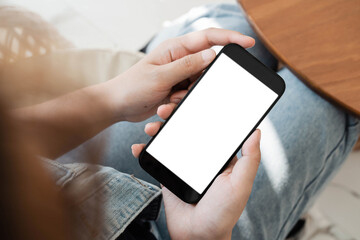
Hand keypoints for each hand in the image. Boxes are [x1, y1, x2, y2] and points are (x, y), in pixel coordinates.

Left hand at [105, 28, 253, 121]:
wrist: (118, 105)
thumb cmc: (132, 87)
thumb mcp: (160, 77)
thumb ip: (186, 66)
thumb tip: (211, 55)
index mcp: (175, 49)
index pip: (208, 38)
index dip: (230, 38)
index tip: (248, 43)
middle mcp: (179, 59)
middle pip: (207, 64)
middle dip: (204, 79)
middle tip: (187, 89)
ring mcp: (179, 74)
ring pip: (200, 82)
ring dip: (189, 94)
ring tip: (170, 98)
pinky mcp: (177, 88)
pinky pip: (191, 94)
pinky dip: (182, 101)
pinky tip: (166, 103)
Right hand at [132, 98, 260, 239]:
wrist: (198, 236)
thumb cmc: (224, 212)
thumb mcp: (240, 184)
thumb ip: (249, 159)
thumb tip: (256, 131)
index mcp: (219, 155)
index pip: (210, 126)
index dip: (200, 110)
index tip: (190, 98)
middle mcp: (200, 155)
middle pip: (186, 128)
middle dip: (175, 115)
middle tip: (165, 108)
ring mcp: (183, 163)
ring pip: (169, 139)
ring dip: (158, 129)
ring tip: (151, 127)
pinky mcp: (168, 174)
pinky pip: (156, 158)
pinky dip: (145, 151)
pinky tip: (138, 146)